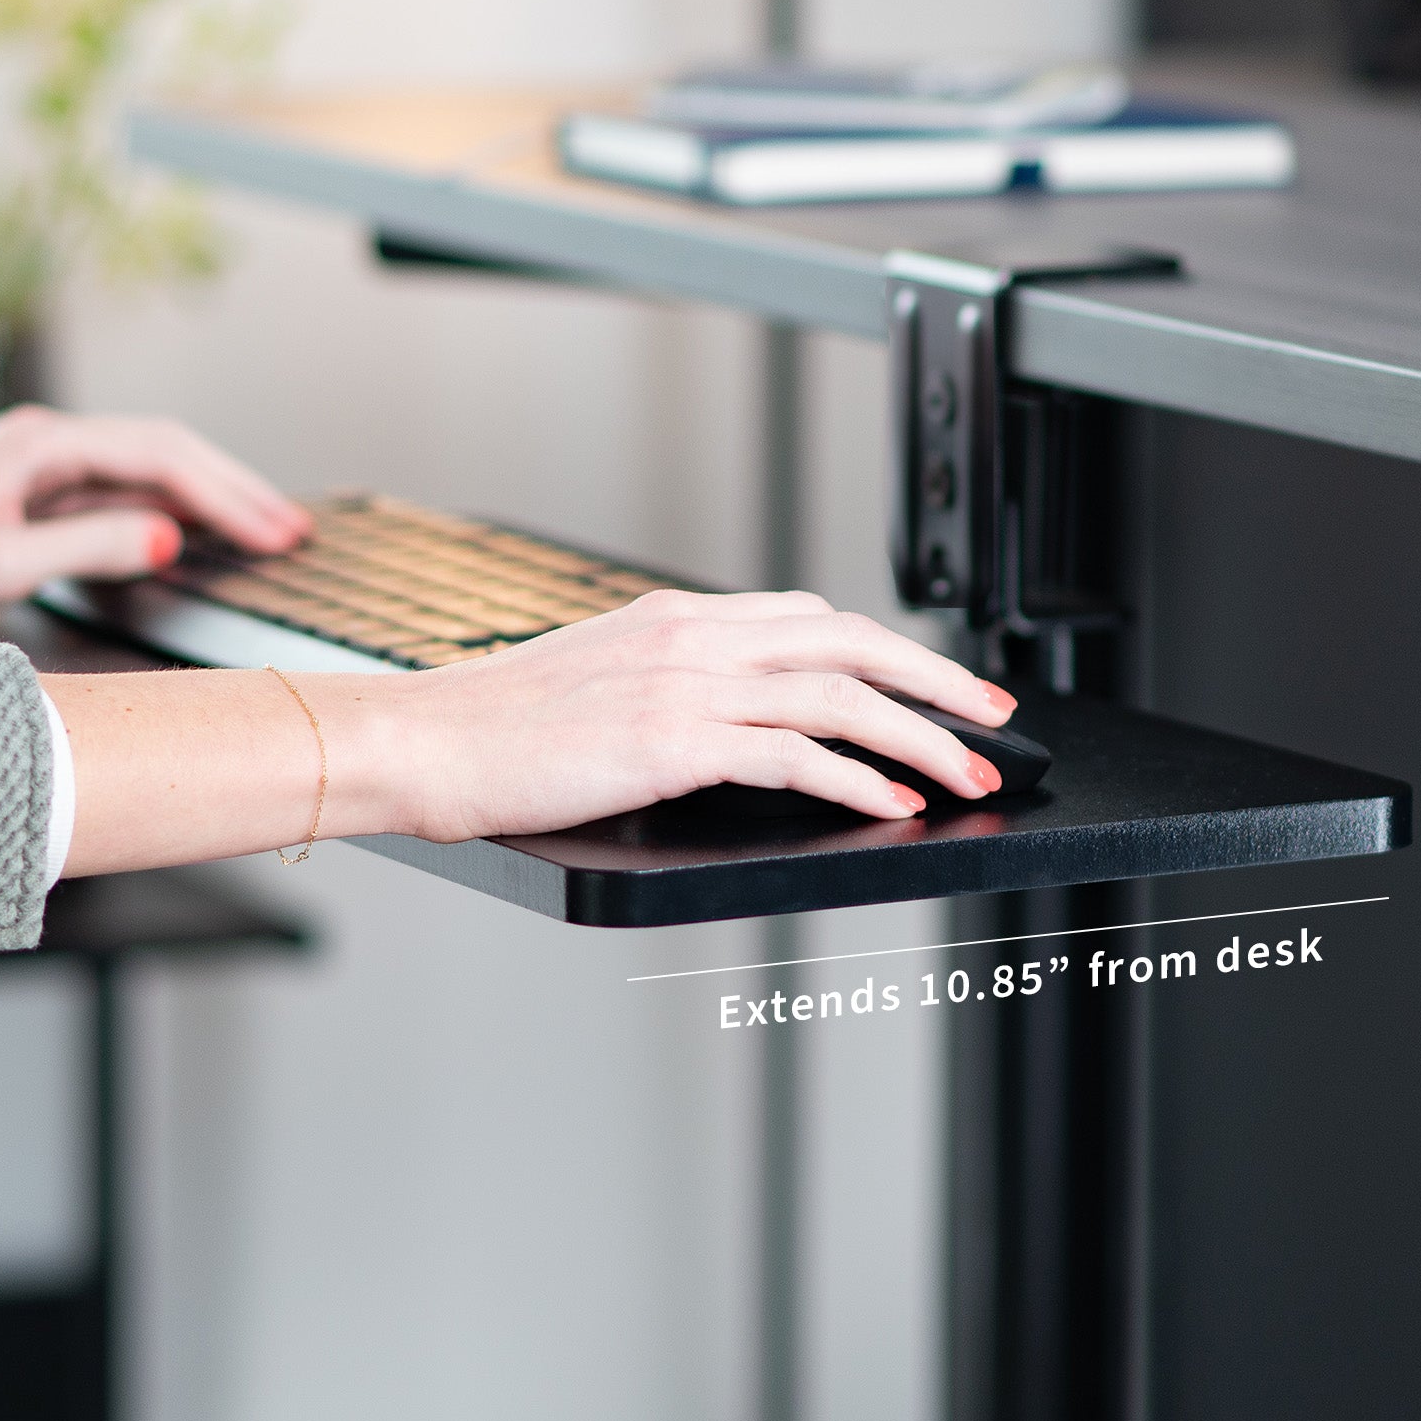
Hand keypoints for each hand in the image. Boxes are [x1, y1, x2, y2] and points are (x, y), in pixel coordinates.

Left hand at [0, 405, 308, 633]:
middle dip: (237, 490)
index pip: (164, 458)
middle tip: (296, 530)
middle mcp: (49, 445)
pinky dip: (175, 512)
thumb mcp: (0, 565)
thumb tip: (173, 536)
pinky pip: (125, 495)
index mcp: (43, 445)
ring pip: (151, 471)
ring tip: (269, 530)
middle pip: (169, 452)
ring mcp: (44, 470)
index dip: (230, 495)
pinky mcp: (38, 499)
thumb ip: (93, 546)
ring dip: (213, 500)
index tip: (278, 532)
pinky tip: (202, 535)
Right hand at [369, 586, 1019, 840]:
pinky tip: (891, 803)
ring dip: (917, 737)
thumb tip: (736, 715)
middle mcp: (694, 635)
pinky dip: (855, 779)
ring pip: (839, 695)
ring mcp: (686, 683)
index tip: (935, 681)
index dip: (888, 648)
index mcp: (679, 616)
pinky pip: (794, 753)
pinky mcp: (673, 740)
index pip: (813, 616)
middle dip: (936, 679)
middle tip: (991, 716)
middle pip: (850, 641)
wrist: (428, 741)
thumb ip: (672, 679)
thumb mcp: (599, 677)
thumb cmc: (499, 726)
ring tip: (965, 775)